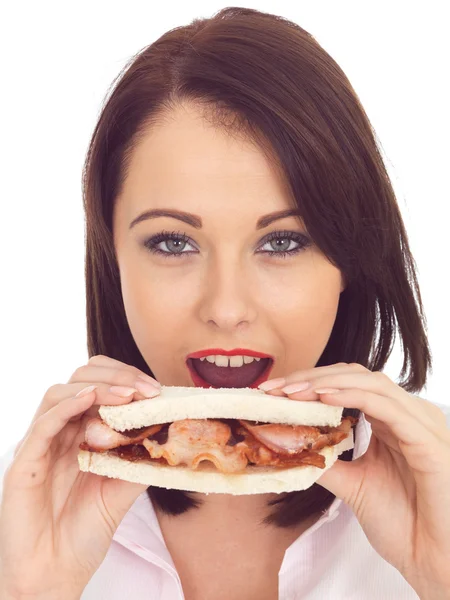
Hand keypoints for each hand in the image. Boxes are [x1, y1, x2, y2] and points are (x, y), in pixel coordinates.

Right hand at [0, 355, 160, 598]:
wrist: (55, 575)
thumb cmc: (85, 531)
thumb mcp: (123, 488)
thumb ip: (139, 457)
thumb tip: (169, 429)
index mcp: (80, 432)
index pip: (99, 386)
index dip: (126, 379)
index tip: (156, 389)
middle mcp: (59, 431)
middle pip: (80, 380)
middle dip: (117, 377)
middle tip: (146, 389)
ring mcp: (39, 444)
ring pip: (59, 393)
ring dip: (97, 387)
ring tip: (127, 396)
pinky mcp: (23, 464)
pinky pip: (42, 425)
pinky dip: (66, 406)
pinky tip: (89, 400)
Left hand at [259, 363, 449, 595]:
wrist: (429, 559)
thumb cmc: (401, 522)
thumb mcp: (352, 483)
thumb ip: (326, 459)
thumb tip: (289, 445)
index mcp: (392, 420)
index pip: (349, 384)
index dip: (311, 381)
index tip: (274, 391)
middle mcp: (408, 414)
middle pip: (356, 376)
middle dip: (312, 377)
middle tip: (276, 388)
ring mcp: (420, 423)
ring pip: (371, 383)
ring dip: (327, 383)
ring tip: (293, 391)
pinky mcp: (428, 439)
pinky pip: (387, 407)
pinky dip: (354, 396)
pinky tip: (325, 398)